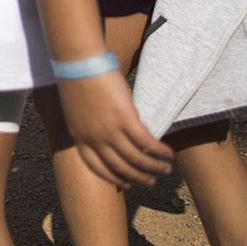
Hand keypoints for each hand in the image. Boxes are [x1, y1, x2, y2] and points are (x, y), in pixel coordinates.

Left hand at [55, 71, 172, 187]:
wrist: (78, 61)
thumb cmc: (77, 79)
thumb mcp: (78, 110)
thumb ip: (92, 125)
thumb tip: (112, 134)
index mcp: (79, 136)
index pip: (96, 167)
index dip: (113, 178)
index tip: (126, 185)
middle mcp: (93, 138)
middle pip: (120, 167)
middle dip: (138, 177)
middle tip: (152, 181)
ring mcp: (109, 130)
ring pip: (136, 159)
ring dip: (154, 167)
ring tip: (166, 169)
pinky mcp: (125, 119)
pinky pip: (146, 143)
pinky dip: (160, 151)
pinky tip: (169, 153)